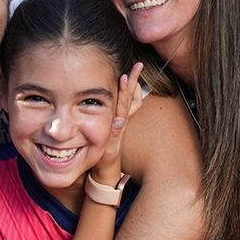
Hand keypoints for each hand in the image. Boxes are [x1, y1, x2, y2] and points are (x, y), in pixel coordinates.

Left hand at [92, 63, 143, 185]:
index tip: (135, 65)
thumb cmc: (102, 151)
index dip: (131, 81)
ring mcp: (117, 135)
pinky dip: (117, 125)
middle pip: (128, 100)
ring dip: (125, 97)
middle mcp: (120, 124)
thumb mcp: (104, 128)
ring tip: (126, 79)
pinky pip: (114, 134)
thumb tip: (108, 102)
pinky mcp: (111, 147)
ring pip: (123, 113)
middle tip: (138, 65)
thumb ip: (106, 115)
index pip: (126, 96)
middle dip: (133, 83)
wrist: (104, 174)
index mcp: (117, 118)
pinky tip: (118, 117)